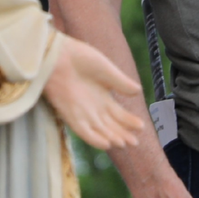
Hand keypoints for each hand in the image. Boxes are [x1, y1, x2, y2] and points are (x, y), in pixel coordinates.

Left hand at [42, 35, 149, 149]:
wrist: (57, 54)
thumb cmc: (79, 58)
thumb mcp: (106, 70)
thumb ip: (121, 82)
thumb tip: (138, 92)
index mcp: (103, 98)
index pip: (119, 115)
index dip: (130, 122)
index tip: (141, 126)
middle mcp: (93, 108)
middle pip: (111, 127)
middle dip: (123, 135)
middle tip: (135, 142)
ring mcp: (81, 113)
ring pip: (99, 131)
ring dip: (112, 138)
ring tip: (124, 143)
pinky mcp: (70, 115)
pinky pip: (83, 131)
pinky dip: (94, 139)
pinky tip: (107, 144)